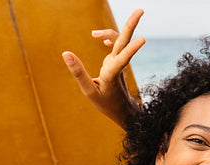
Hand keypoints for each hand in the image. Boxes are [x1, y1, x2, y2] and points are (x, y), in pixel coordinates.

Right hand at [62, 8, 145, 126]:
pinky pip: (117, 45)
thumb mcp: (89, 92)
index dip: (132, 49)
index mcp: (112, 75)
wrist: (122, 109)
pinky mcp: (117, 61)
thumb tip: (66, 53)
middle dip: (132, 25)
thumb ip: (78, 73)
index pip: (122, 59)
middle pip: (125, 41)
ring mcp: (119, 62)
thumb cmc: (106, 103)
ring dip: (110, 31)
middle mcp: (118, 66)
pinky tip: (100, 38)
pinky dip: (110, 37)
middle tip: (140, 10)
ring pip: (120, 41)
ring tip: (95, 35)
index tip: (143, 39)